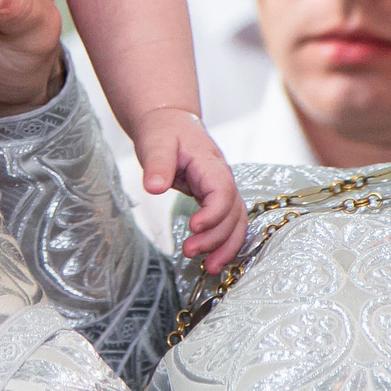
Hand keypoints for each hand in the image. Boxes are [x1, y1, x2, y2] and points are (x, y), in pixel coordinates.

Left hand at [135, 109, 245, 271]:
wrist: (169, 122)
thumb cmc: (163, 131)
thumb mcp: (156, 142)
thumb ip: (157, 164)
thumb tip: (154, 187)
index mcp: (210, 164)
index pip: (224, 191)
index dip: (214, 213)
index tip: (194, 228)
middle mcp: (222, 178)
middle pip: (234, 212)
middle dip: (217, 237)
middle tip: (189, 251)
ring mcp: (221, 190)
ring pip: (236, 222)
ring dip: (226, 246)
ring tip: (208, 268)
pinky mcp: (214, 199)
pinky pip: (228, 223)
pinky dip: (223, 243)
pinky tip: (211, 260)